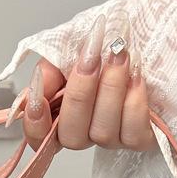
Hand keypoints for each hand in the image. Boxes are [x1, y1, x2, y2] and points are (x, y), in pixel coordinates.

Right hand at [17, 14, 155, 152]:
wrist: (138, 38)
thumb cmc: (105, 45)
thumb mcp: (69, 48)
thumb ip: (50, 67)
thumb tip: (41, 83)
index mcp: (62, 114)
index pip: (39, 138)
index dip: (35, 126)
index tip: (38, 99)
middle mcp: (85, 132)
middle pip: (72, 137)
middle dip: (79, 95)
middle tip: (90, 58)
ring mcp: (113, 139)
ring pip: (102, 133)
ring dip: (110, 90)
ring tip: (118, 54)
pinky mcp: (141, 139)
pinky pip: (133, 133)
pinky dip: (134, 103)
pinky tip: (136, 76)